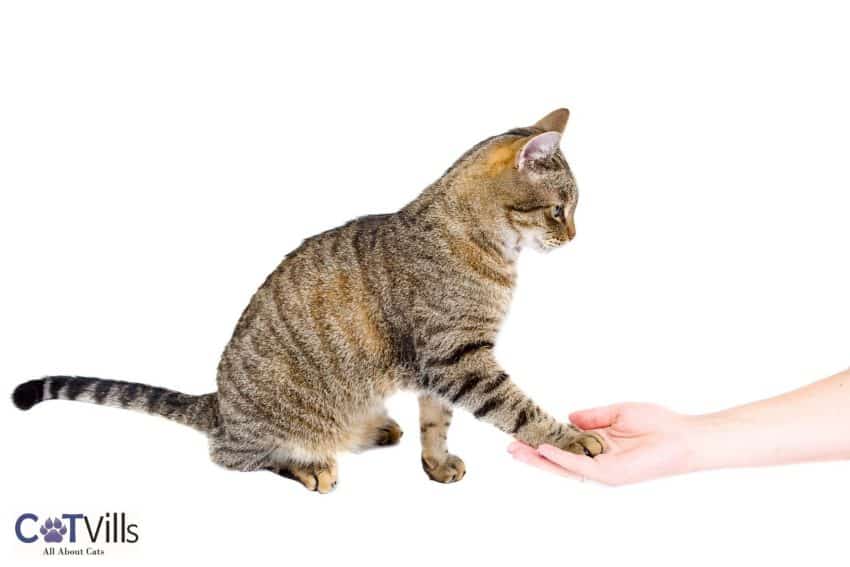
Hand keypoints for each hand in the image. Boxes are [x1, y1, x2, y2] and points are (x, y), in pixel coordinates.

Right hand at [508, 403, 695, 484]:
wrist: (684, 437)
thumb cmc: (658, 424)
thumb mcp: (617, 413)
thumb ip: (592, 416)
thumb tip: (568, 417)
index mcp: (598, 447)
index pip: (564, 445)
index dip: (543, 439)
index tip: (522, 432)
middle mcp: (597, 461)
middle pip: (558, 460)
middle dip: (533, 455)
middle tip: (509, 447)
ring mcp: (603, 470)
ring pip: (563, 467)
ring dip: (539, 460)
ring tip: (516, 451)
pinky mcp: (610, 474)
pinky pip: (580, 466)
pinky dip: (561, 458)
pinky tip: (544, 450)